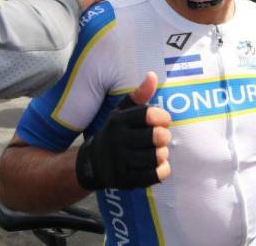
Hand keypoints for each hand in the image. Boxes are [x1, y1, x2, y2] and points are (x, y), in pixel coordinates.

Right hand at [75, 71, 170, 189]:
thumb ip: (139, 95)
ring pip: (155, 157)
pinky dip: (161, 171)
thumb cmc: (114, 133)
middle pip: (155, 136)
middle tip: (162, 137)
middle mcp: (118, 140)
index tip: (164, 120)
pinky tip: (161, 165)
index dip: (162, 116)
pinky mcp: (124, 180)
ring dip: (163, 154)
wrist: (91, 163)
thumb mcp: (121, 112)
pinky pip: (151, 176)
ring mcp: (120, 162)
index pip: (147, 115)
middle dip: (164, 136)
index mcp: (119, 121)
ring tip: (160, 151)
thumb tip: (152, 75)